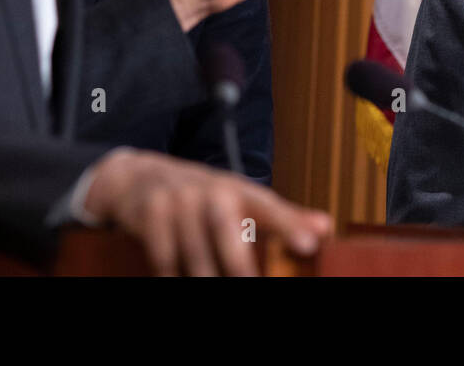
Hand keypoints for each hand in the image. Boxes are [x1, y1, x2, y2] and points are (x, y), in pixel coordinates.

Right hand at [82, 148, 333, 275]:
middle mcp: (210, 189)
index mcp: (238, 189)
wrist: (138, 175)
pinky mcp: (150, 211)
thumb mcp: (239, 199)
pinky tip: (179, 282)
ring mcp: (178, 198)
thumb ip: (281, 217)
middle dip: (240, 266)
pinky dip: (172, 275)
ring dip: (205, 276)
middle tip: (252, 285)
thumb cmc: (201, 196)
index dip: (290, 224)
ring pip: (194, 252)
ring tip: (215, 287)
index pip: (268, 206)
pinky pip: (164, 256)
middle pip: (227, 230)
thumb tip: (325, 227)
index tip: (310, 244)